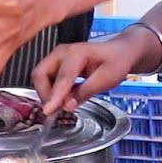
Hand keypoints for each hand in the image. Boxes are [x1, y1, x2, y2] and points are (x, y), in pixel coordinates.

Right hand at [31, 32, 148, 115]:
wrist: (120, 52)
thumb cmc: (116, 62)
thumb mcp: (107, 79)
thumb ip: (86, 91)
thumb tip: (67, 105)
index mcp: (76, 53)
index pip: (62, 78)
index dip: (54, 96)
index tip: (48, 111)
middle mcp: (62, 53)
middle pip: (41, 74)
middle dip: (45, 94)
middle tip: (56, 110)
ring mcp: (58, 57)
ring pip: (41, 77)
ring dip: (47, 93)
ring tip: (61, 105)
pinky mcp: (57, 64)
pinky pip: (47, 79)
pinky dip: (51, 91)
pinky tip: (63, 99)